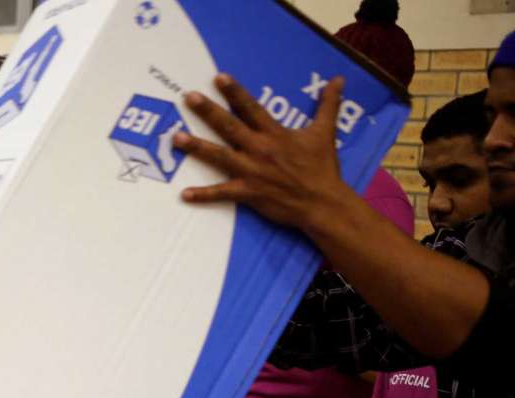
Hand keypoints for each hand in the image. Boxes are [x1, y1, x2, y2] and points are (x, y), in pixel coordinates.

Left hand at [175, 73, 353, 234]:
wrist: (323, 203)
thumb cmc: (322, 168)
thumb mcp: (325, 133)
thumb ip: (328, 105)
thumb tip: (338, 79)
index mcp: (275, 133)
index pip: (251, 107)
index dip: (235, 91)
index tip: (218, 77)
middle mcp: (260, 149)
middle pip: (229, 126)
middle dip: (208, 111)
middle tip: (188, 97)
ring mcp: (252, 171)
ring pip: (219, 156)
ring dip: (196, 147)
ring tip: (176, 137)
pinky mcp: (249, 193)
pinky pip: (222, 193)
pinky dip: (203, 195)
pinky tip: (184, 194)